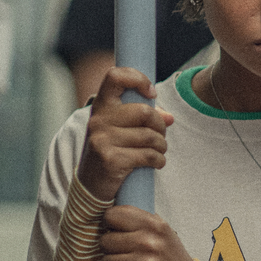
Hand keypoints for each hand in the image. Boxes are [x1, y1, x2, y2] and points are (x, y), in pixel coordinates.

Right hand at [77, 67, 174, 201]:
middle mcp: (98, 120)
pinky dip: (159, 160)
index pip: (115, 76)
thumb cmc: (112, 150)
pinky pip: (148, 155)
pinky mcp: (111, 160)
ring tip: (158, 151)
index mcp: (101, 106)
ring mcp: (102, 140)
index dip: (138, 79)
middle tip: (160, 135)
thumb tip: (169, 117)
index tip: (151, 92)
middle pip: (145, 112)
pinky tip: (156, 163)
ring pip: (150, 136)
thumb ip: (145, 117)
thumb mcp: (121, 129)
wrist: (91, 184)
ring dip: (162, 146)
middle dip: (160, 126)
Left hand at [99, 206, 195, 260]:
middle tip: (121, 252)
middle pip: (106, 240)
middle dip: (109, 248)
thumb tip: (112, 214)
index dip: (110, 224)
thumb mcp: (162, 232)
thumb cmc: (170, 259)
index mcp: (154, 224)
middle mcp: (150, 242)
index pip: (113, 215)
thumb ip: (140, 221)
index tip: (115, 231)